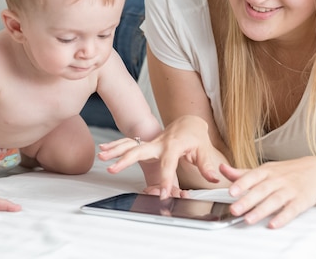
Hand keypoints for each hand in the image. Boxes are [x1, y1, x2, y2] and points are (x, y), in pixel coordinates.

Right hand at [98, 115, 223, 197]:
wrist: (188, 121)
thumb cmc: (195, 135)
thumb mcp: (204, 149)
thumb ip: (206, 165)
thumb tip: (213, 177)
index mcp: (174, 146)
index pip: (168, 165)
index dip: (166, 180)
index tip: (163, 194)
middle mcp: (159, 143)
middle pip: (140, 151)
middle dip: (125, 160)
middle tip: (113, 170)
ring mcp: (151, 142)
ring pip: (130, 145)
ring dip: (115, 150)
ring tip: (102, 156)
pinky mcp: (147, 143)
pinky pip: (129, 143)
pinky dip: (116, 145)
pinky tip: (103, 150)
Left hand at [220, 157, 315, 228]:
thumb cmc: (286, 171)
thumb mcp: (264, 169)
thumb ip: (242, 173)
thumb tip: (222, 169)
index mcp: (267, 171)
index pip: (252, 176)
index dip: (241, 184)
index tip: (231, 191)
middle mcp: (278, 180)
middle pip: (261, 190)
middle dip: (247, 200)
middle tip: (234, 209)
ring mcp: (290, 190)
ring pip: (274, 200)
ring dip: (261, 211)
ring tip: (249, 219)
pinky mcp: (301, 201)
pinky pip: (291, 210)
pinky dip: (282, 217)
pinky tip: (273, 224)